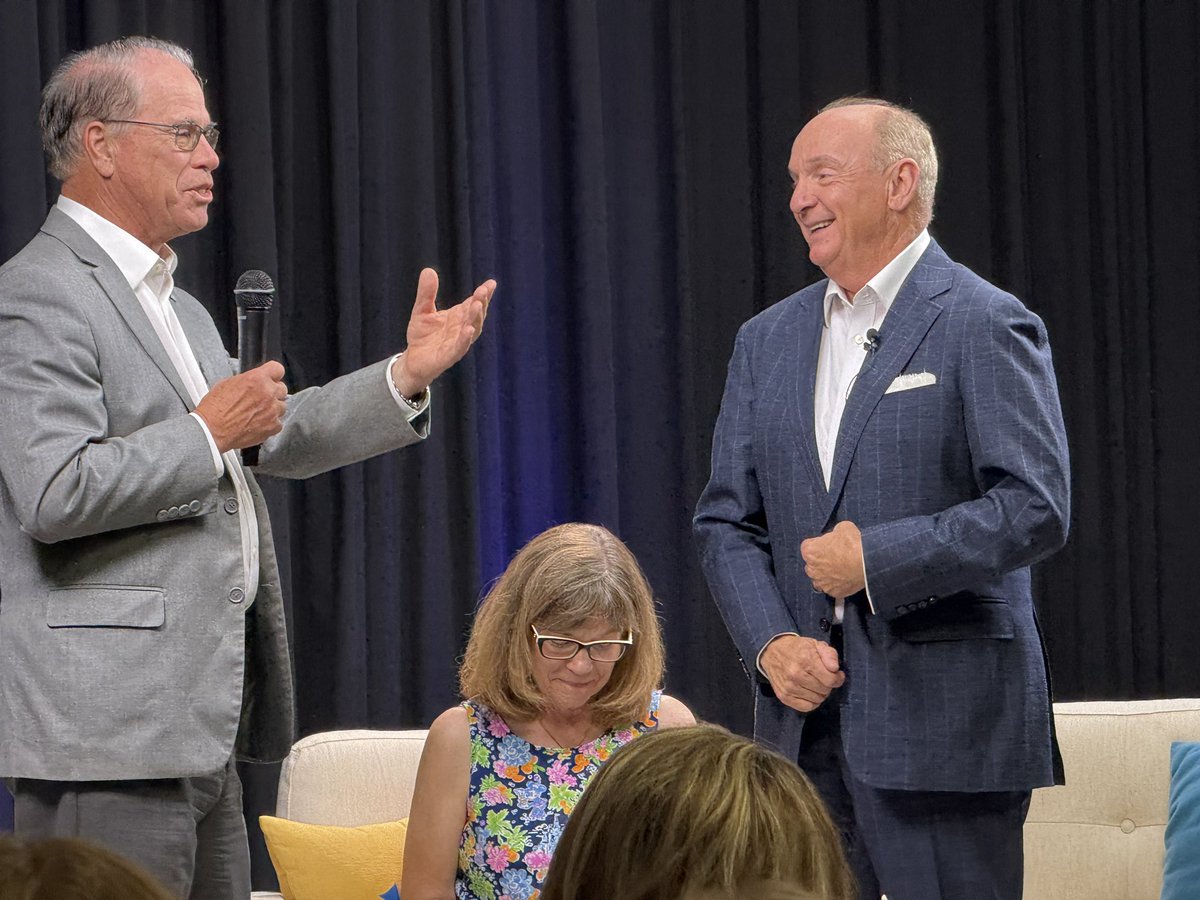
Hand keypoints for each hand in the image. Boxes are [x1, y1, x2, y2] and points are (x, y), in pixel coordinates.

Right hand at [194, 361, 286, 452]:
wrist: (212, 430)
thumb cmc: (215, 409)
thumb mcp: (227, 383)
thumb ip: (247, 380)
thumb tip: (253, 382)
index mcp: (257, 379)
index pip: (278, 369)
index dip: (273, 374)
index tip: (272, 378)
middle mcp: (268, 393)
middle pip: (282, 389)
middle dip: (272, 392)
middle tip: (261, 398)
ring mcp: (272, 410)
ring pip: (282, 406)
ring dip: (272, 408)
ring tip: (257, 413)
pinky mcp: (273, 426)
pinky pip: (279, 423)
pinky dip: (271, 424)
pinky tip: (258, 423)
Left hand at [391, 268, 495, 397]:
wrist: (413, 360)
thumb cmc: (422, 335)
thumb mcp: (422, 310)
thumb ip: (426, 293)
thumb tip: (428, 270)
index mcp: (459, 316)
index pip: (474, 303)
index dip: (484, 294)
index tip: (491, 283)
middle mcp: (462, 329)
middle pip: (476, 315)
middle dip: (481, 303)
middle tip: (483, 291)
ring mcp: (458, 343)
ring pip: (472, 330)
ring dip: (475, 318)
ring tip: (478, 305)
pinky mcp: (449, 356)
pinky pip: (460, 348)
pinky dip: (465, 339)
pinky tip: (468, 330)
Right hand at [759, 634, 843, 712]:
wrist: (772, 652)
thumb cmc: (797, 649)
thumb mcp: (816, 644)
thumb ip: (829, 654)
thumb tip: (835, 669)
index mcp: (806, 660)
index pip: (830, 680)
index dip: (838, 679)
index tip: (837, 675)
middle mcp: (796, 675)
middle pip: (824, 690)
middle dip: (828, 685)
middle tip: (823, 678)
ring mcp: (789, 687)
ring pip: (817, 700)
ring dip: (820, 693)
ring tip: (815, 684)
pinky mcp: (784, 696)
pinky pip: (806, 707)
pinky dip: (811, 702)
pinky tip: (810, 693)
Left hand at [801, 520, 865, 598]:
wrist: (868, 562)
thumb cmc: (853, 544)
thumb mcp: (842, 527)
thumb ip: (834, 533)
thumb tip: (837, 536)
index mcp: (809, 551)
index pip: (808, 546)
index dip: (818, 544)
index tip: (827, 544)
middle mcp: (812, 569)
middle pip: (812, 564)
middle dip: (820, 560)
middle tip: (835, 556)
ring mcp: (822, 583)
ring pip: (819, 579)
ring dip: (826, 574)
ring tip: (839, 569)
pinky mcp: (834, 592)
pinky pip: (832, 588)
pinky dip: (836, 584)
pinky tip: (845, 578)